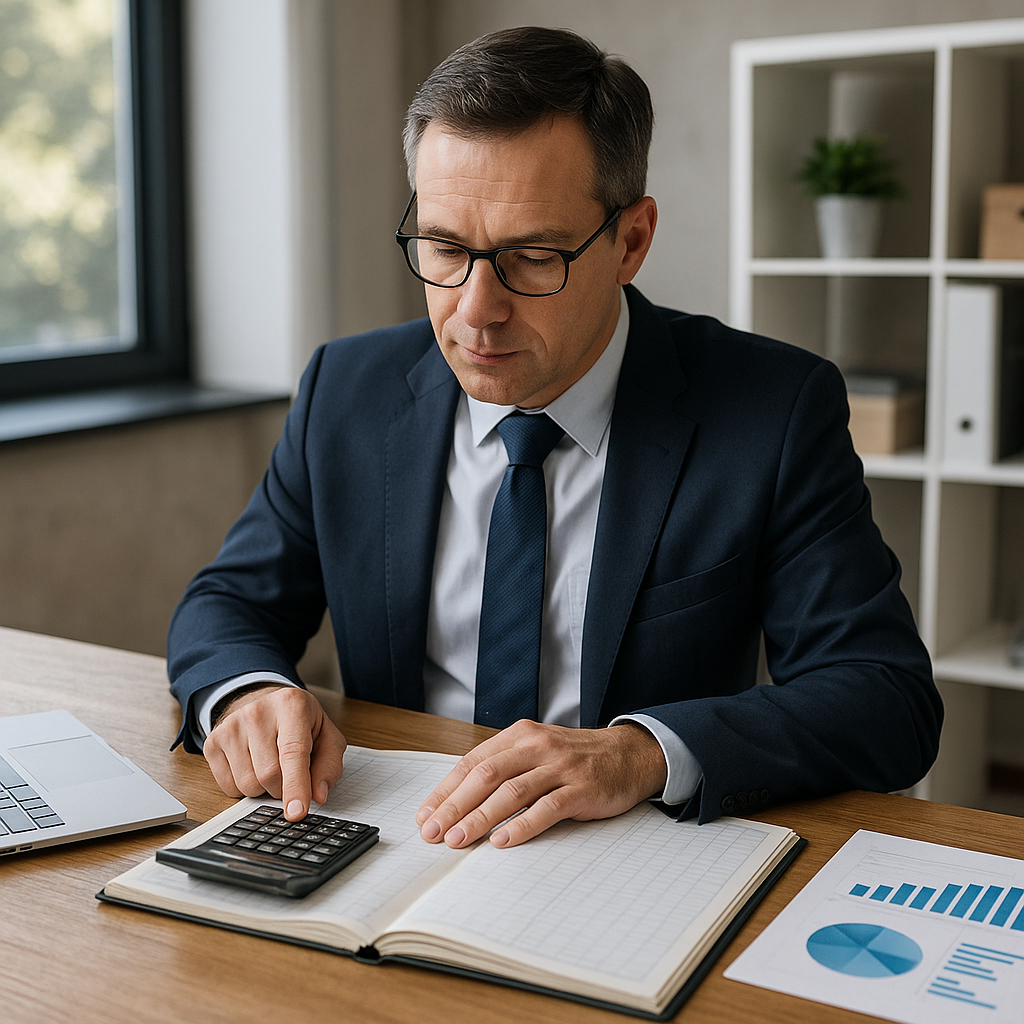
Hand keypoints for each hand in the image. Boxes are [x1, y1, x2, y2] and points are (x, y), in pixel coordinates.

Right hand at [202, 684, 346, 820]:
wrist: (265, 703)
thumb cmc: (300, 723)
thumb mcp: (326, 736)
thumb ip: (328, 766)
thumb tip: (318, 796)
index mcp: (291, 705)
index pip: (292, 753)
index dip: (296, 786)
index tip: (297, 812)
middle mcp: (257, 712)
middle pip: (269, 774)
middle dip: (284, 788)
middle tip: (291, 773)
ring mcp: (231, 726)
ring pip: (248, 784)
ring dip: (264, 788)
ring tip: (271, 765)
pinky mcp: (213, 742)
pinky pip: (229, 787)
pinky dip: (244, 788)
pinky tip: (252, 766)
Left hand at [415, 720, 667, 848]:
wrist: (630, 754)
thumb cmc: (576, 758)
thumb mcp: (536, 751)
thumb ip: (504, 769)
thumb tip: (458, 803)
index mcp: (519, 735)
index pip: (472, 762)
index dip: (445, 790)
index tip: (425, 816)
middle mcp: (536, 746)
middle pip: (486, 775)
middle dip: (454, 806)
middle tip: (433, 833)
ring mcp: (560, 766)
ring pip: (511, 792)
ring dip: (480, 817)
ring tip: (458, 840)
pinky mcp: (582, 788)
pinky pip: (547, 808)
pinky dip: (522, 826)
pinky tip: (502, 841)